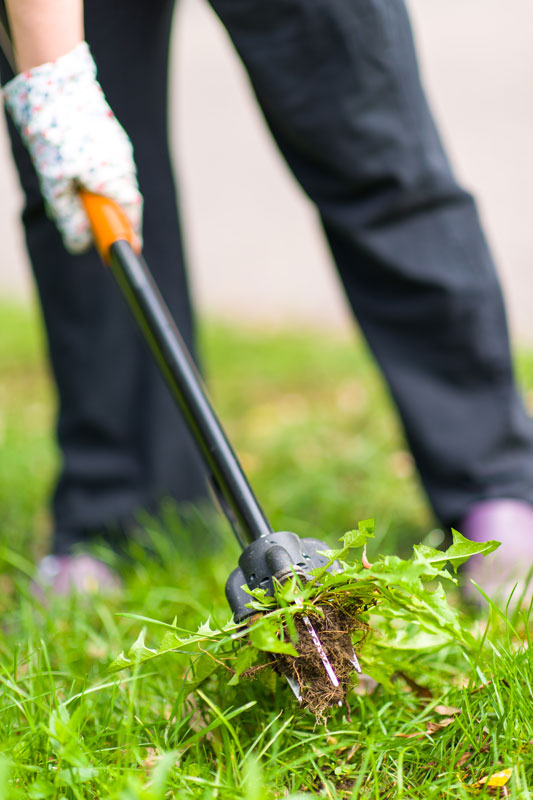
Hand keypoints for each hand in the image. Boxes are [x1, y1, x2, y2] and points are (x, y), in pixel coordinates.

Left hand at [3, 41, 141, 253]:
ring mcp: (120, 150)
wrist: (55, 82)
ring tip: (70, 185)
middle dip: (108, 215)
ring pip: (115, 183)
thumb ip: (69, 215)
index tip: (123, 251)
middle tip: (88, 224)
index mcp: (114, 180)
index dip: (127, 237)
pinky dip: (96, 175)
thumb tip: (79, 243)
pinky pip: (109, 166)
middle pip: (123, 203)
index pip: (131, 219)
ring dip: (99, 193)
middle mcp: (124, 166)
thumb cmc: (54, 133)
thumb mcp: (54, 182)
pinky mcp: (112, 138)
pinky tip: (73, 166)